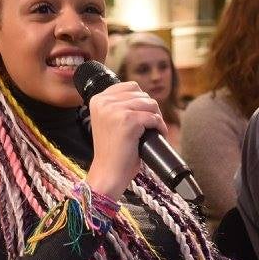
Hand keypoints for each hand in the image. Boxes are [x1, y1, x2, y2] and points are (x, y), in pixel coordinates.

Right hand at [84, 81, 165, 198]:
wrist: (108, 173)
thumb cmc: (112, 151)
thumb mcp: (110, 122)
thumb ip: (119, 106)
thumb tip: (145, 97)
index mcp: (98, 99)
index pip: (130, 86)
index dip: (142, 100)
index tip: (144, 115)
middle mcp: (104, 102)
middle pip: (142, 94)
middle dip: (151, 109)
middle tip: (151, 126)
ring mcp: (115, 110)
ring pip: (150, 104)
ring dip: (157, 118)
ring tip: (155, 131)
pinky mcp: (127, 121)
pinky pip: (153, 118)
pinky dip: (160, 127)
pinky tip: (158, 135)